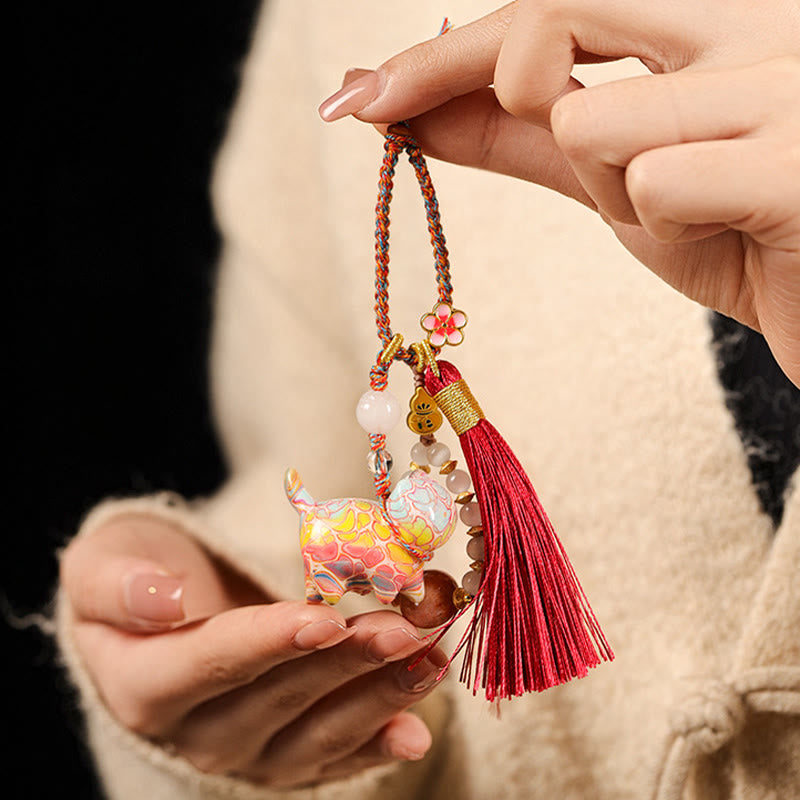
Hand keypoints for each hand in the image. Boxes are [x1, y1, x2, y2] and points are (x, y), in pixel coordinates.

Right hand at [60, 514, 444, 787]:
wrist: (160, 613)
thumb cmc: (136, 576)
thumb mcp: (105, 562)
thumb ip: (118, 584)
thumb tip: (166, 601)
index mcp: (146, 685)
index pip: (211, 666)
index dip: (269, 644)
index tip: (325, 618)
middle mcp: (196, 735)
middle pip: (278, 700)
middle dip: (346, 664)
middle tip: (406, 628)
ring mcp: (246, 753)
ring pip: (316, 733)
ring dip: (378, 698)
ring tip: (429, 659)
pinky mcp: (283, 756)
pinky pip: (331, 760)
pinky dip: (375, 744)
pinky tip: (415, 730)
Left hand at [319, 1, 799, 386]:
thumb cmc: (732, 236)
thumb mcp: (615, 182)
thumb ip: (522, 140)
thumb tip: (412, 115)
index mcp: (705, 21)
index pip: (545, 8)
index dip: (440, 56)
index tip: (360, 98)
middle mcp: (748, 23)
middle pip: (551, 17)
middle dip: (500, 88)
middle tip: (533, 133)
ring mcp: (779, 82)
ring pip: (590, 120)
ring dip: (614, 194)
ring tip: (687, 213)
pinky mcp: (793, 160)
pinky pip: (650, 181)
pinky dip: (665, 227)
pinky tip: (727, 231)